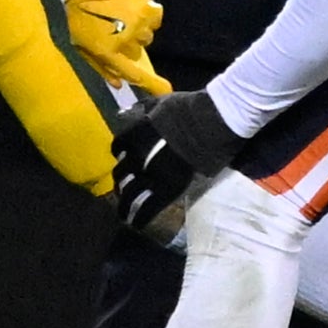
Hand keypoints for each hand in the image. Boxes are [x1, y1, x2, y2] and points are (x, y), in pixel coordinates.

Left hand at [57, 0, 170, 94]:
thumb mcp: (80, 42)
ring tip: (123, 17)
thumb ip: (99, 65)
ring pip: (147, 36)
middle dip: (128, 46)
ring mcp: (140, 23)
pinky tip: (134, 9)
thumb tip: (118, 83)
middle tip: (116, 30)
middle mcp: (127, 40)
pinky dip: (147, 17)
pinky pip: (155, 20)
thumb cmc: (79, 10)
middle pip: (137, 52)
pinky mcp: (149, 7)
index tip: (167, 89)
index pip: (135, 74)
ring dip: (137, 30)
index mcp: (108, 50)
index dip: (153, 85)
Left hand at [110, 89, 242, 231]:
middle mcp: (137, 157)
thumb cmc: (187, 108)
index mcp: (134, 136)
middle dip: (121, 182)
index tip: (124, 160)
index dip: (121, 156)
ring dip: (124, 205)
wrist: (209, 122)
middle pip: (121, 173)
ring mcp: (151, 175)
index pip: (118, 148)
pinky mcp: (167, 189)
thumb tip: (123, 113)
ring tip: (123, 214)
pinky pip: (148, 208)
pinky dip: (140, 218)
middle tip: (123, 189)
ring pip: (129, 194)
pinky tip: (136, 224)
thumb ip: (140, 109)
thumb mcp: (158, 103)